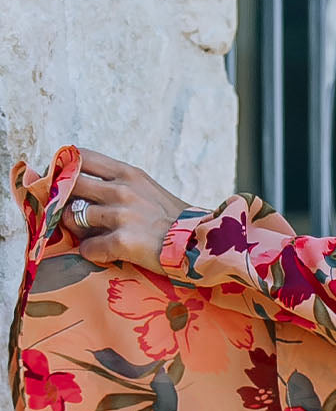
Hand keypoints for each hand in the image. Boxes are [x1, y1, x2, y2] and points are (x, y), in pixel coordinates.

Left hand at [60, 148, 194, 274]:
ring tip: (89, 236)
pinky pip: (88, 248)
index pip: (81, 157)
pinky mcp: (123, 241)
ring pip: (74, 217)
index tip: (59, 180)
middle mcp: (122, 190)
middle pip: (71, 185)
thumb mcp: (148, 189)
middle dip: (62, 200)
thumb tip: (86, 188)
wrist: (200, 242)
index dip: (63, 167)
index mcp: (128, 173)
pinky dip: (92, 253)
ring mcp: (122, 215)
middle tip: (66, 212)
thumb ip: (119, 185)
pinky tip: (103, 253)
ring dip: (76, 229)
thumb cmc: (174, 219)